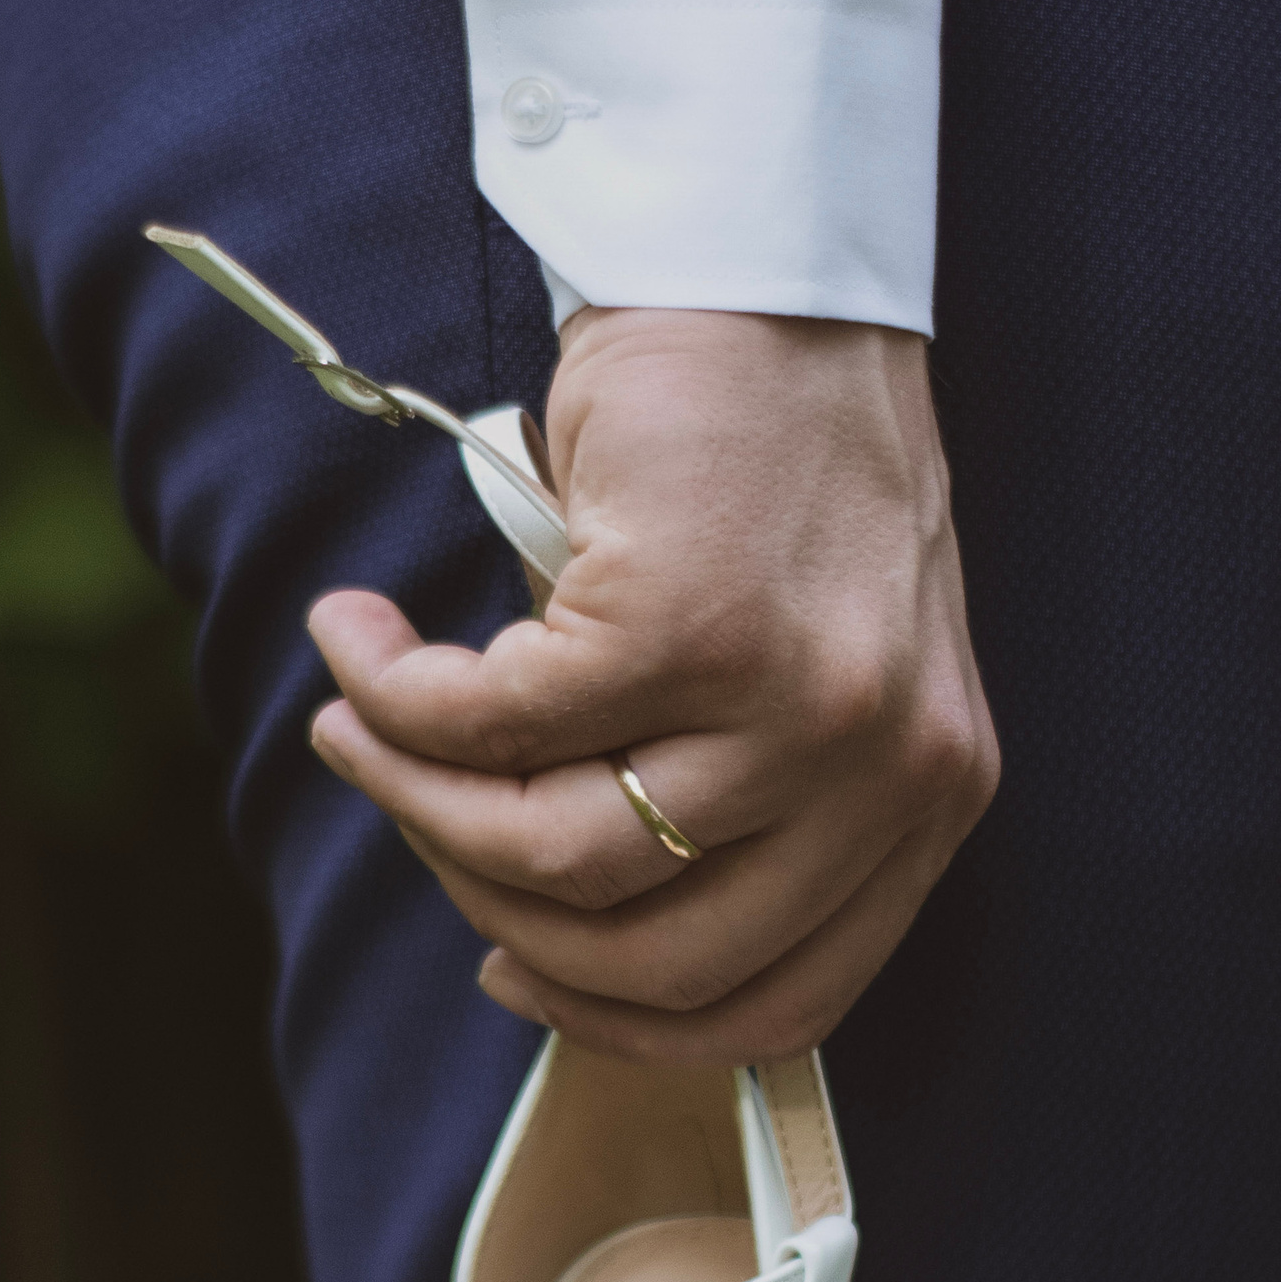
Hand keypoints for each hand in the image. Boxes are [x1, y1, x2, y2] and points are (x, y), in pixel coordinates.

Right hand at [306, 306, 997, 1061]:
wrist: (761, 261)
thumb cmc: (767, 448)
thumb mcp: (799, 649)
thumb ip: (732, 785)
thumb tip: (549, 912)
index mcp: (924, 793)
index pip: (782, 999)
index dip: (624, 1019)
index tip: (522, 972)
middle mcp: (883, 766)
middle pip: (650, 953)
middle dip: (488, 902)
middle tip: (407, 811)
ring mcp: (797, 701)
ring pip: (559, 853)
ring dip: (418, 796)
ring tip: (356, 724)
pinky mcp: (689, 623)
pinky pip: (497, 723)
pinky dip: (398, 696)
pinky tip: (361, 641)